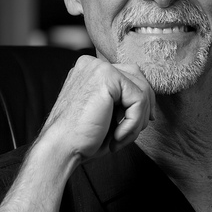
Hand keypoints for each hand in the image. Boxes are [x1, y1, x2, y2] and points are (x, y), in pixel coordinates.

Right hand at [38, 56, 154, 163]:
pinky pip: (138, 100)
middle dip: (143, 108)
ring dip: (138, 120)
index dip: (140, 100)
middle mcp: (92, 64)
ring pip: (142, 90)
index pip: (128, 76)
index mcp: (89, 71)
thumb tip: (150, 100)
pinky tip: (117, 137)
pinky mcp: (107, 77)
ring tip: (121, 138)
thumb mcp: (105, 113)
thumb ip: (122, 100)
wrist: (61, 147)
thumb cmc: (81, 137)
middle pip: (138, 78)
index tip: (141, 122)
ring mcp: (99, 67)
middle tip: (133, 132)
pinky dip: (133, 124)